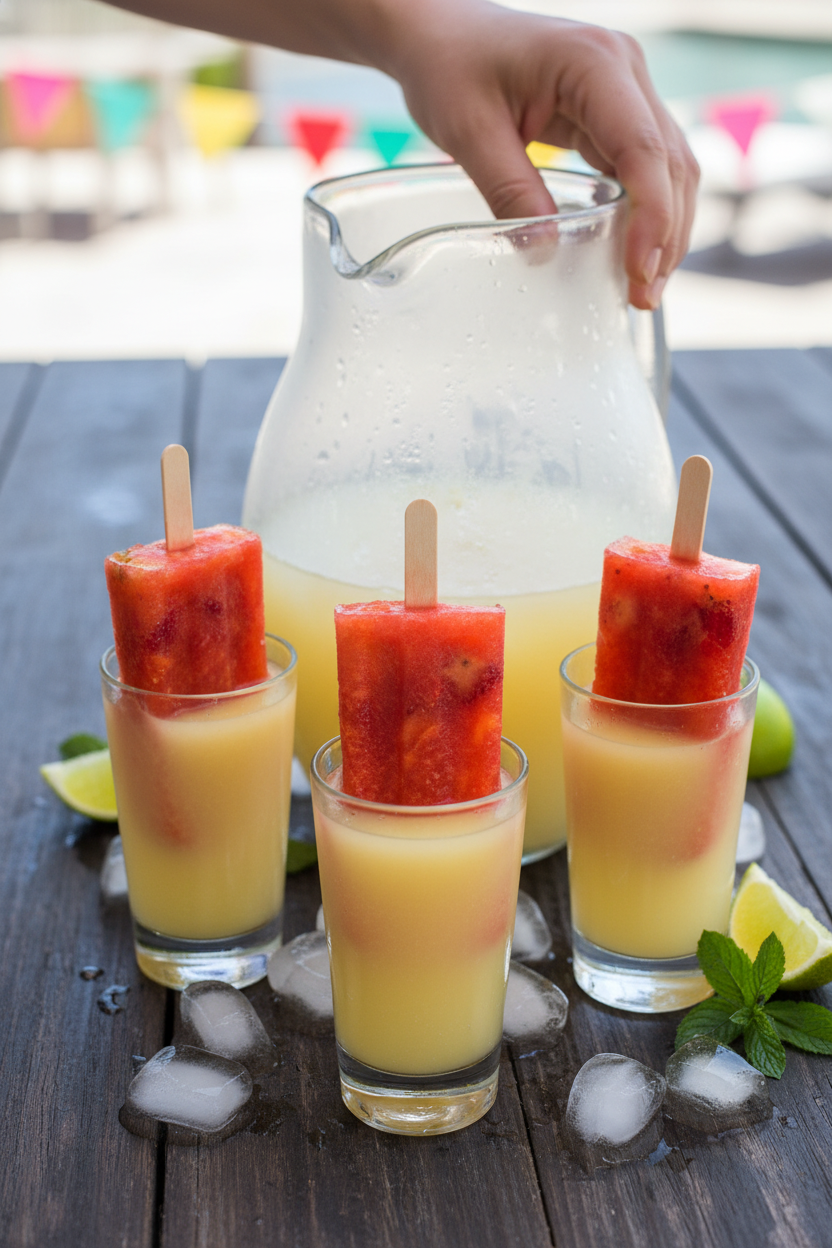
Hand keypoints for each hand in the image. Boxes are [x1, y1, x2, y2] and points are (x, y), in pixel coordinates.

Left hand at [388, 3, 698, 308]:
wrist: (441, 31)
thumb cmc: (450, 66)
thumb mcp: (470, 133)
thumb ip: (510, 192)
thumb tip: (546, 252)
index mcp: (592, 63)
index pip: (643, 149)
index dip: (652, 217)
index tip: (640, 271)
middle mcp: (623, 69)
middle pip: (670, 162)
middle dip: (666, 234)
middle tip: (645, 296)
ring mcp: (626, 88)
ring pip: (670, 167)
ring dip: (666, 229)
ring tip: (647, 286)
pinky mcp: (616, 109)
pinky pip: (647, 166)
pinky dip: (648, 211)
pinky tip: (636, 253)